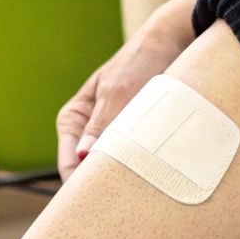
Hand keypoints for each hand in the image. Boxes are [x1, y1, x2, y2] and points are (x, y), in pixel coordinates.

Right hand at [55, 25, 185, 181]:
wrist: (170, 42)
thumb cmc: (139, 61)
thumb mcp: (118, 92)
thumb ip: (101, 125)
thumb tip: (82, 156)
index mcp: (73, 118)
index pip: (69, 162)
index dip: (81, 183)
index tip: (100, 196)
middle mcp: (88, 129)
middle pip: (87, 170)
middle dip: (102, 182)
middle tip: (124, 195)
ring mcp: (110, 134)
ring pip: (110, 166)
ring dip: (123, 173)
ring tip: (141, 178)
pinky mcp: (132, 135)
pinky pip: (130, 158)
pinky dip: (138, 164)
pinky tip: (152, 169)